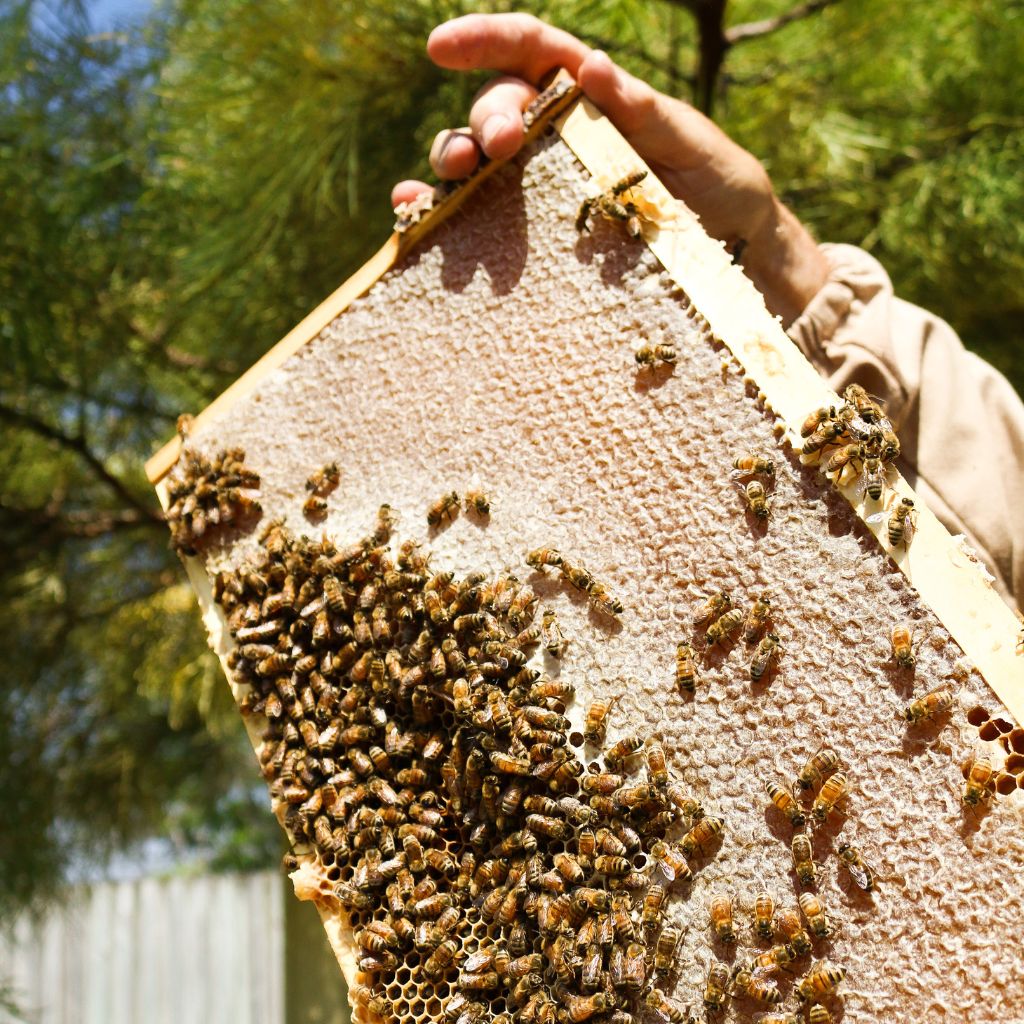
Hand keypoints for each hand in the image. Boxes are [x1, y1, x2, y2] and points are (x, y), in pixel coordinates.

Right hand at [392, 13, 828, 325]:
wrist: (732, 253)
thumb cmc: (718, 185)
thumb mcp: (689, 141)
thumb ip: (642, 108)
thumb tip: (589, 64)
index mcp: (593, 95)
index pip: (532, 52)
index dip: (486, 41)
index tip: (442, 47)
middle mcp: (558, 134)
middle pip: (497, 107)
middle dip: (486, 118)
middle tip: (499, 145)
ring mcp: (542, 184)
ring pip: (476, 160)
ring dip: (452, 161)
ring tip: (453, 176)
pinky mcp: (536, 234)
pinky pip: (478, 216)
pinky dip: (439, 212)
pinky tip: (415, 216)